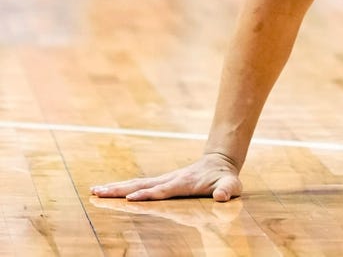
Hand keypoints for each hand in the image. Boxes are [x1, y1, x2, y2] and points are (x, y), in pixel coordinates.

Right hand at [90, 152, 242, 201]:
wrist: (220, 162)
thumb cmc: (225, 178)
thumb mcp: (231, 185)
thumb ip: (227, 190)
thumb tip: (221, 196)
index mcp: (183, 183)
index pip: (163, 190)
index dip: (148, 194)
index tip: (131, 198)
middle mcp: (169, 179)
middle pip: (141, 185)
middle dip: (120, 189)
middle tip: (98, 192)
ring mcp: (164, 179)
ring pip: (136, 183)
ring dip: (115, 188)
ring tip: (94, 191)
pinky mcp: (161, 181)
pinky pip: (138, 185)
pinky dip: (121, 187)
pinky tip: (106, 191)